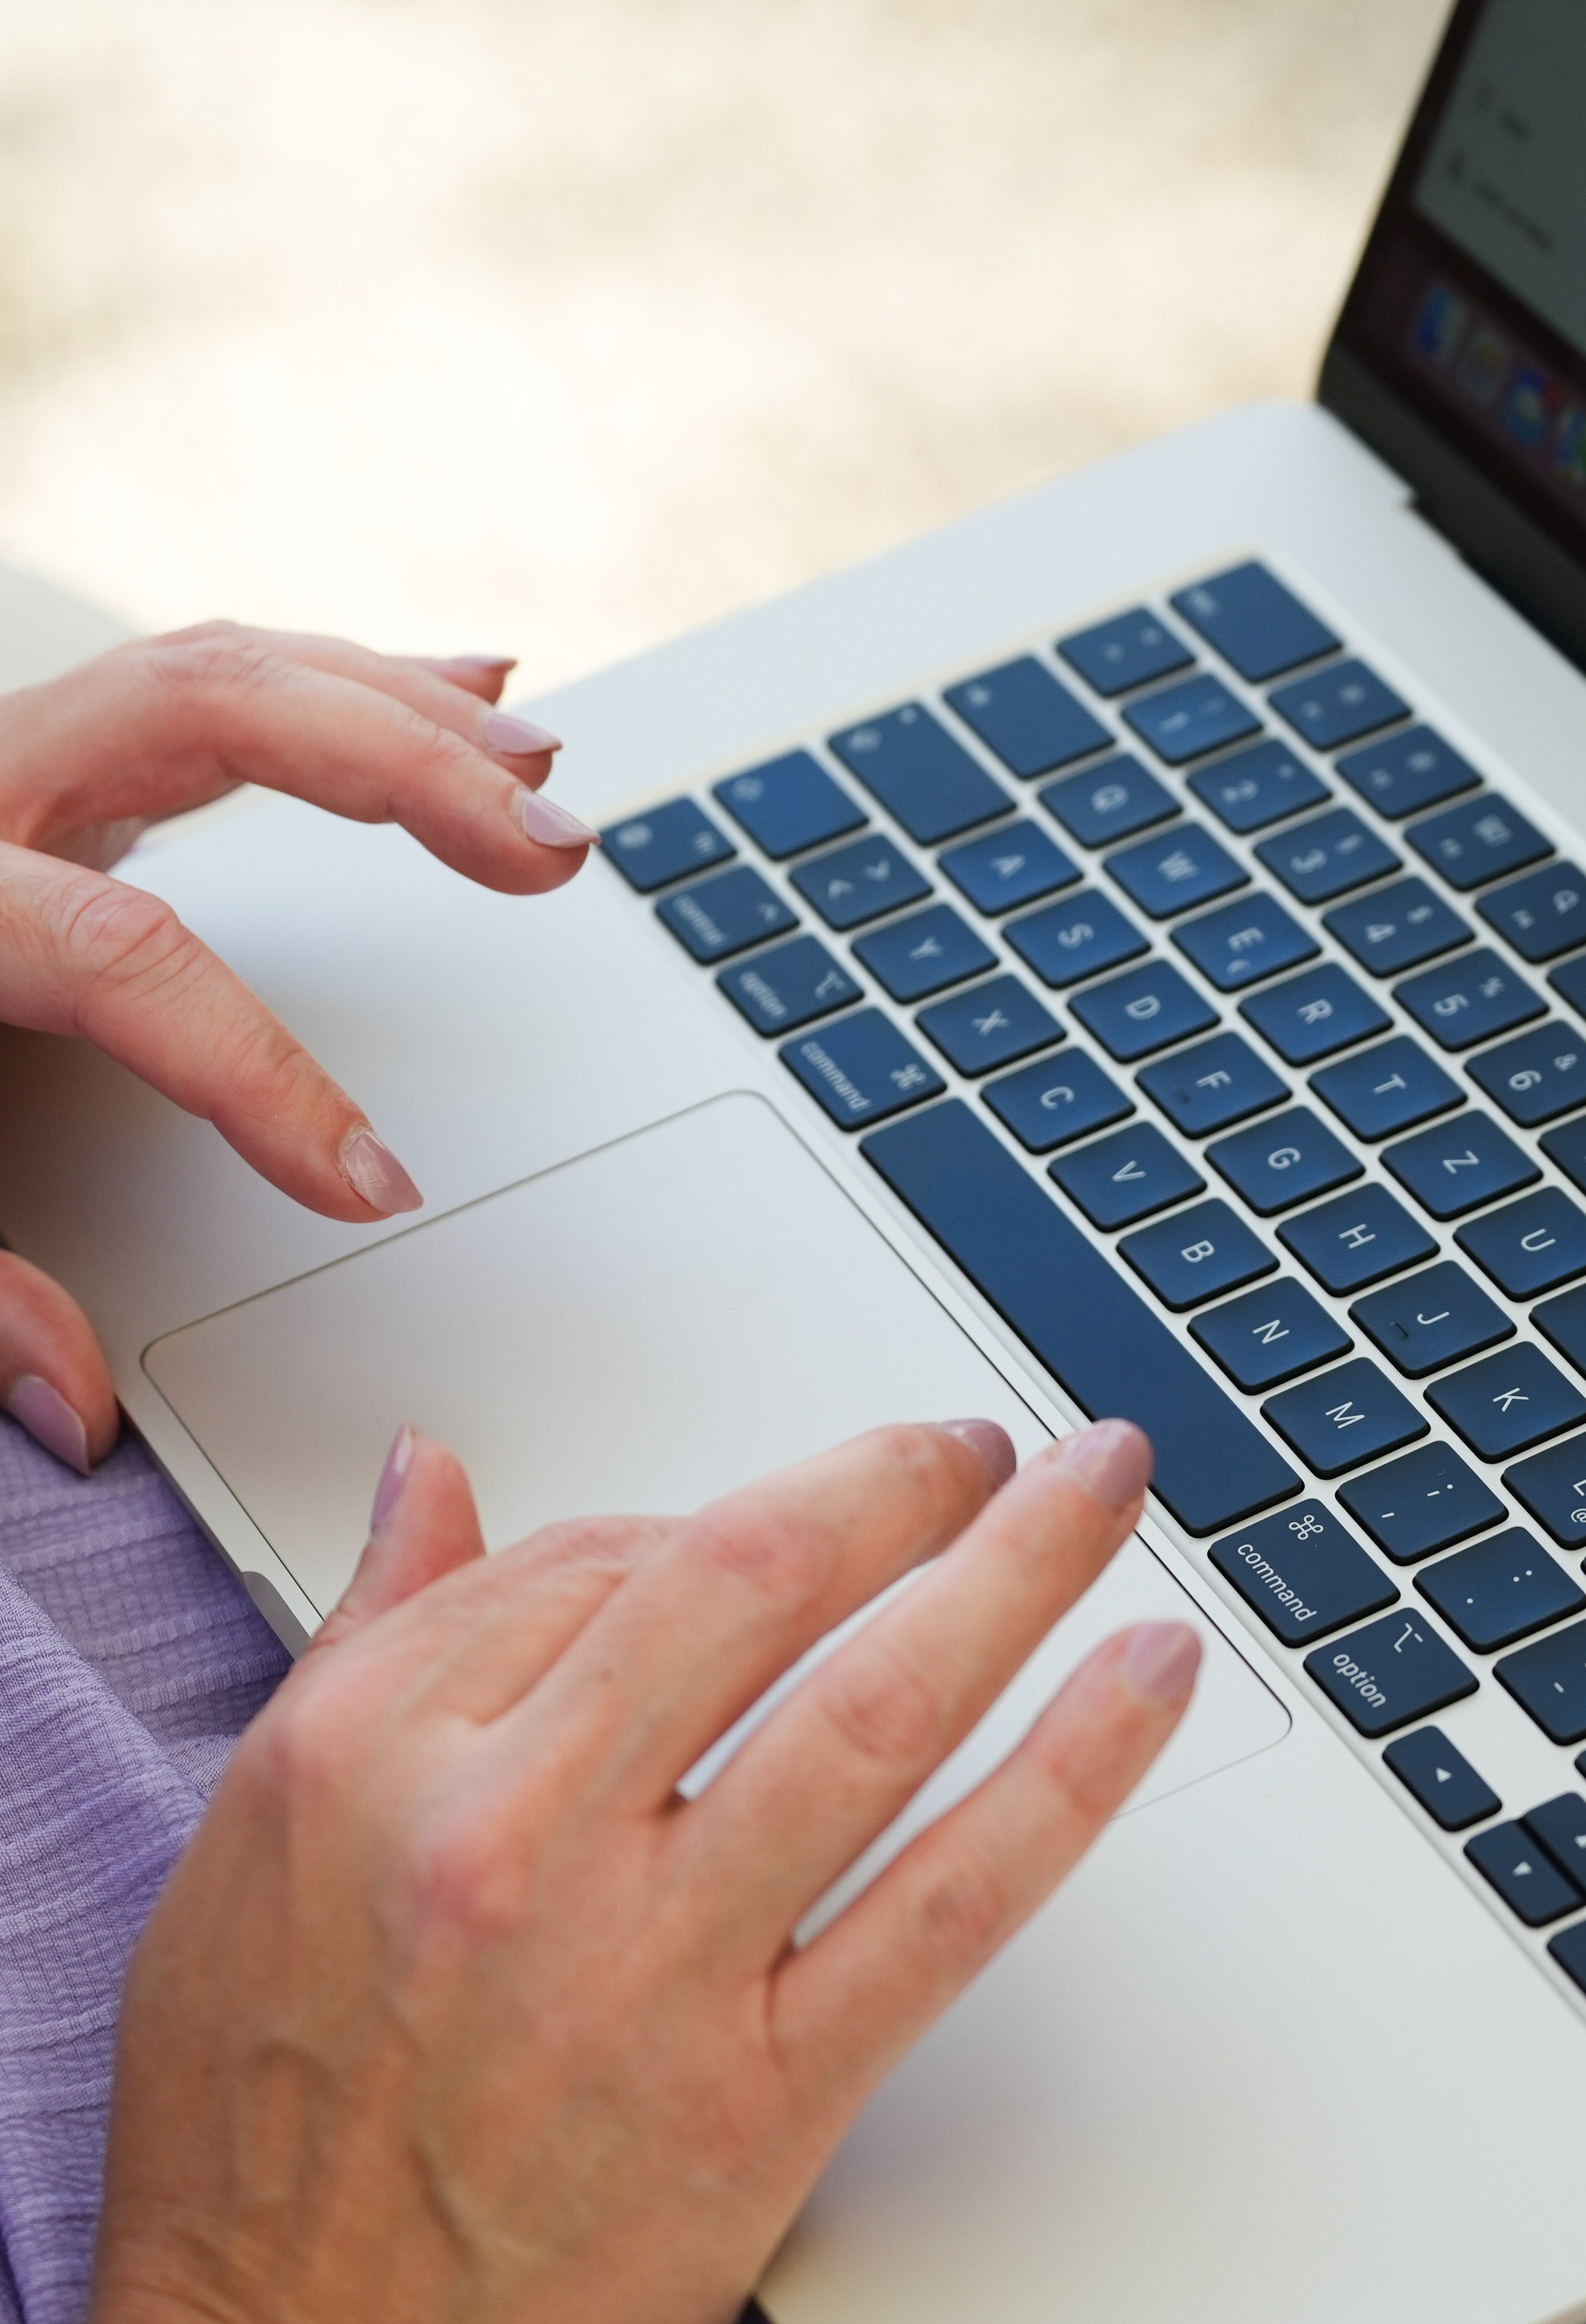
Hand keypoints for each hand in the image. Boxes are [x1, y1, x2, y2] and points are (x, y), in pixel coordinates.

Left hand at [0, 620, 595, 1473]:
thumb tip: (77, 1411)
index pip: (126, 964)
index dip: (263, 1075)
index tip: (372, 1187)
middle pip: (204, 709)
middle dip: (398, 770)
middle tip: (546, 851)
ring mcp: (17, 751)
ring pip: (224, 664)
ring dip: (398, 710)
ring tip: (536, 775)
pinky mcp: (52, 754)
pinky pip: (218, 676)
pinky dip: (351, 683)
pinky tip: (460, 698)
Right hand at [0, 1414, 1197, 2323]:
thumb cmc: (256, 2157)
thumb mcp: (253, 1857)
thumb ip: (364, 1645)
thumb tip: (432, 1481)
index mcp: (368, 1755)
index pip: (594, 1555)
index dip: (719, 1513)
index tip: (796, 1516)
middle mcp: (506, 1836)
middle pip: (754, 1578)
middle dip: (899, 1479)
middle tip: (982, 1444)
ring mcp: (643, 1968)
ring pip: (872, 1706)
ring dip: (1016, 1569)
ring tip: (1099, 1493)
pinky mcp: (754, 2103)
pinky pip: (946, 1904)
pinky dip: (1068, 1774)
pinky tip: (1140, 1679)